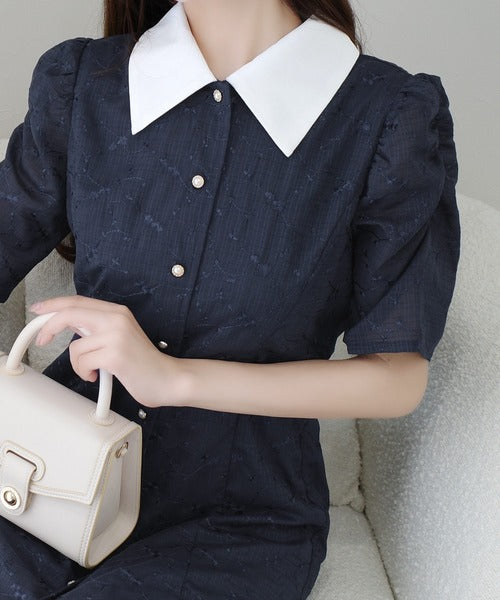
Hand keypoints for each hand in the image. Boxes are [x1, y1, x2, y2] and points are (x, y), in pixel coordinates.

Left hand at [29, 295, 185, 407]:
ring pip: (74, 346)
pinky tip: (97, 375)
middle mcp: (117, 318)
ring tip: (92, 370)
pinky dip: (84, 372)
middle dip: (48, 327)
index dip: (53, 304)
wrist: (166, 378)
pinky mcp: (115, 354)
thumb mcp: (119, 336)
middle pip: (70, 313)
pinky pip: (82, 362)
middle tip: (41, 340)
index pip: (78, 301)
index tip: (38, 310)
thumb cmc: (142, 362)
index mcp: (117, 311)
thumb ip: (96, 327)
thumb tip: (66, 324)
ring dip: (77, 364)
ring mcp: (116, 335)